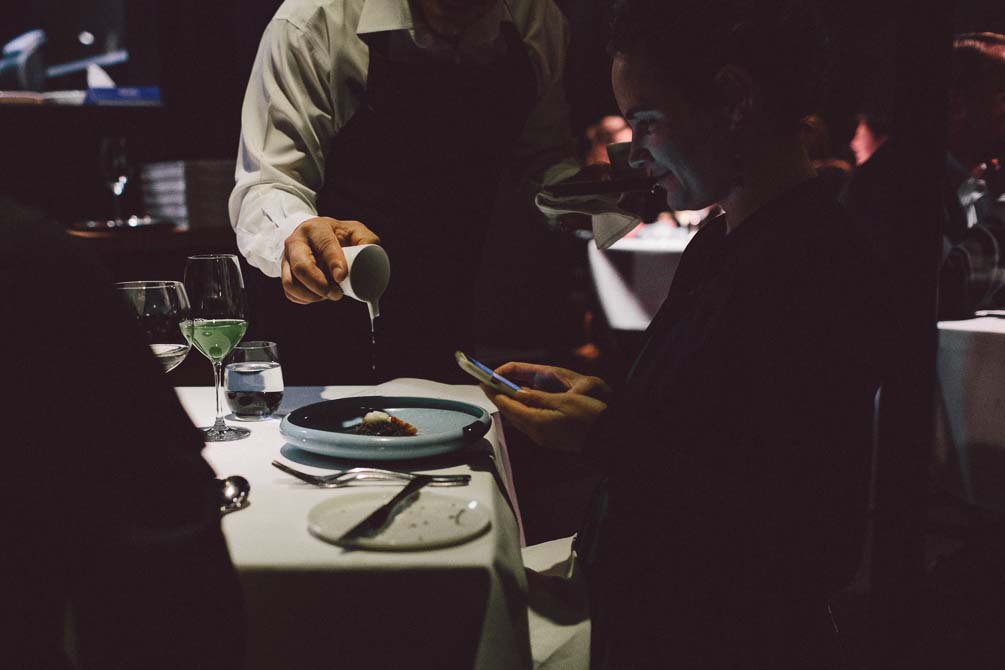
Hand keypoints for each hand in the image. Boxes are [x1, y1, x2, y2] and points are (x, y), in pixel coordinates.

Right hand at [281, 217, 379, 303]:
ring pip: (291, 283)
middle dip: (319, 285)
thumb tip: (370, 253)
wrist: (316, 236)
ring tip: (328, 295)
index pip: (324, 245)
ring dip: (311, 295)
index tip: (342, 276)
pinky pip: (290, 292)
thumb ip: (366, 240)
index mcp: (316, 228)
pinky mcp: (285, 272)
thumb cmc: (338, 235)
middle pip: (301, 267)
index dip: (333, 262)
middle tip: (337, 294)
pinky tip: (317, 296)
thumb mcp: (354, 230)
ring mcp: (287, 258)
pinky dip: (304, 299)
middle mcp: (296, 242)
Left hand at [482, 362, 610, 453]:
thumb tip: (519, 393)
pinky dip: (520, 411)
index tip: (485, 382)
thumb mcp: (564, 401)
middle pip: (510, 413)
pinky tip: (522, 403)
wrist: (606, 437)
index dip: (495, 393)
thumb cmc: (590, 418)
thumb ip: (539, 398)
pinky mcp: (548, 438)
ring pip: (517, 419)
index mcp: (538, 422)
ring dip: (509, 405)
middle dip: (498, 398)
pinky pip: (527, 423)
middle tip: (490, 384)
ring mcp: (542, 437)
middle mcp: (536, 433)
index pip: (509, 406)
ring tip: (502, 391)